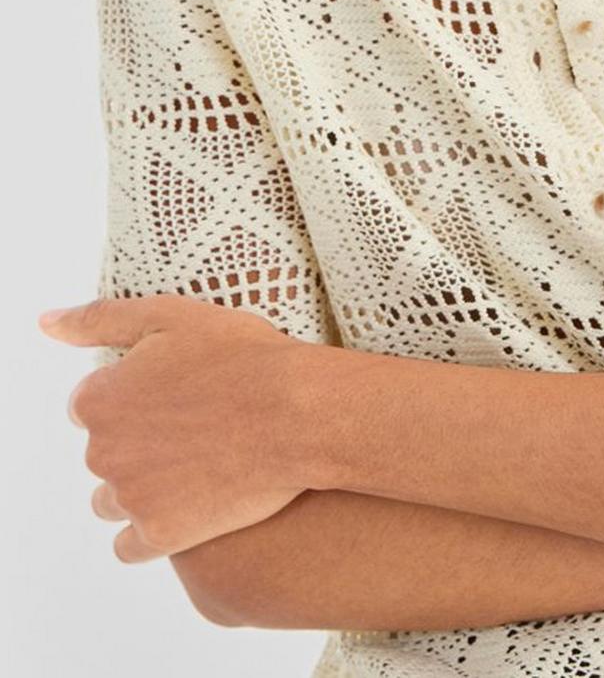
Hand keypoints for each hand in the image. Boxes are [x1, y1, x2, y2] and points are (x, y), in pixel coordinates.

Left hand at [38, 293, 324, 563]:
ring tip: (196, 463)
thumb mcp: (172, 316)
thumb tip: (46, 323)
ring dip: (141, 485)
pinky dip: (150, 529)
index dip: (135, 395)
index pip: (91, 405)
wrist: (299, 412)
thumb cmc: (243, 357)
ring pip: (113, 499)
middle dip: (139, 440)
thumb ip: (101, 319)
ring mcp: (130, 497)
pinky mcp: (159, 535)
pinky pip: (129, 546)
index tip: (175, 392)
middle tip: (196, 421)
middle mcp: (103, 451)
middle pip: (104, 451)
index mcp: (100, 399)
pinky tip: (186, 505)